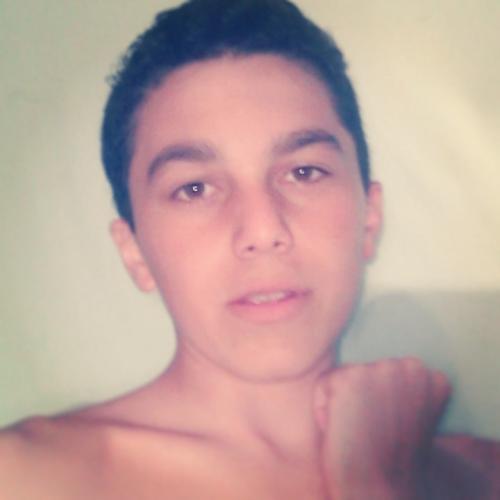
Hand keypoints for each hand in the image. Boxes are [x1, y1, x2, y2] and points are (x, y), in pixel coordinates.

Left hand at [314, 358, 450, 499]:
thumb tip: (384, 369)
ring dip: (342, 401)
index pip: (386, 372)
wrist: (379, 487)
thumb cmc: (389, 460)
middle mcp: (410, 367)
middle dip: (360, 397)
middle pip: (366, 369)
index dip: (378, 402)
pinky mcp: (353, 377)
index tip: (387, 427)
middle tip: (372, 431)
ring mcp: (382, 369)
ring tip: (359, 431)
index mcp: (431, 378)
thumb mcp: (410, 417)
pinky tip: (342, 428)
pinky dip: (323, 408)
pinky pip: (324, 384)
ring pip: (344, 375)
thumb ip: (402, 391)